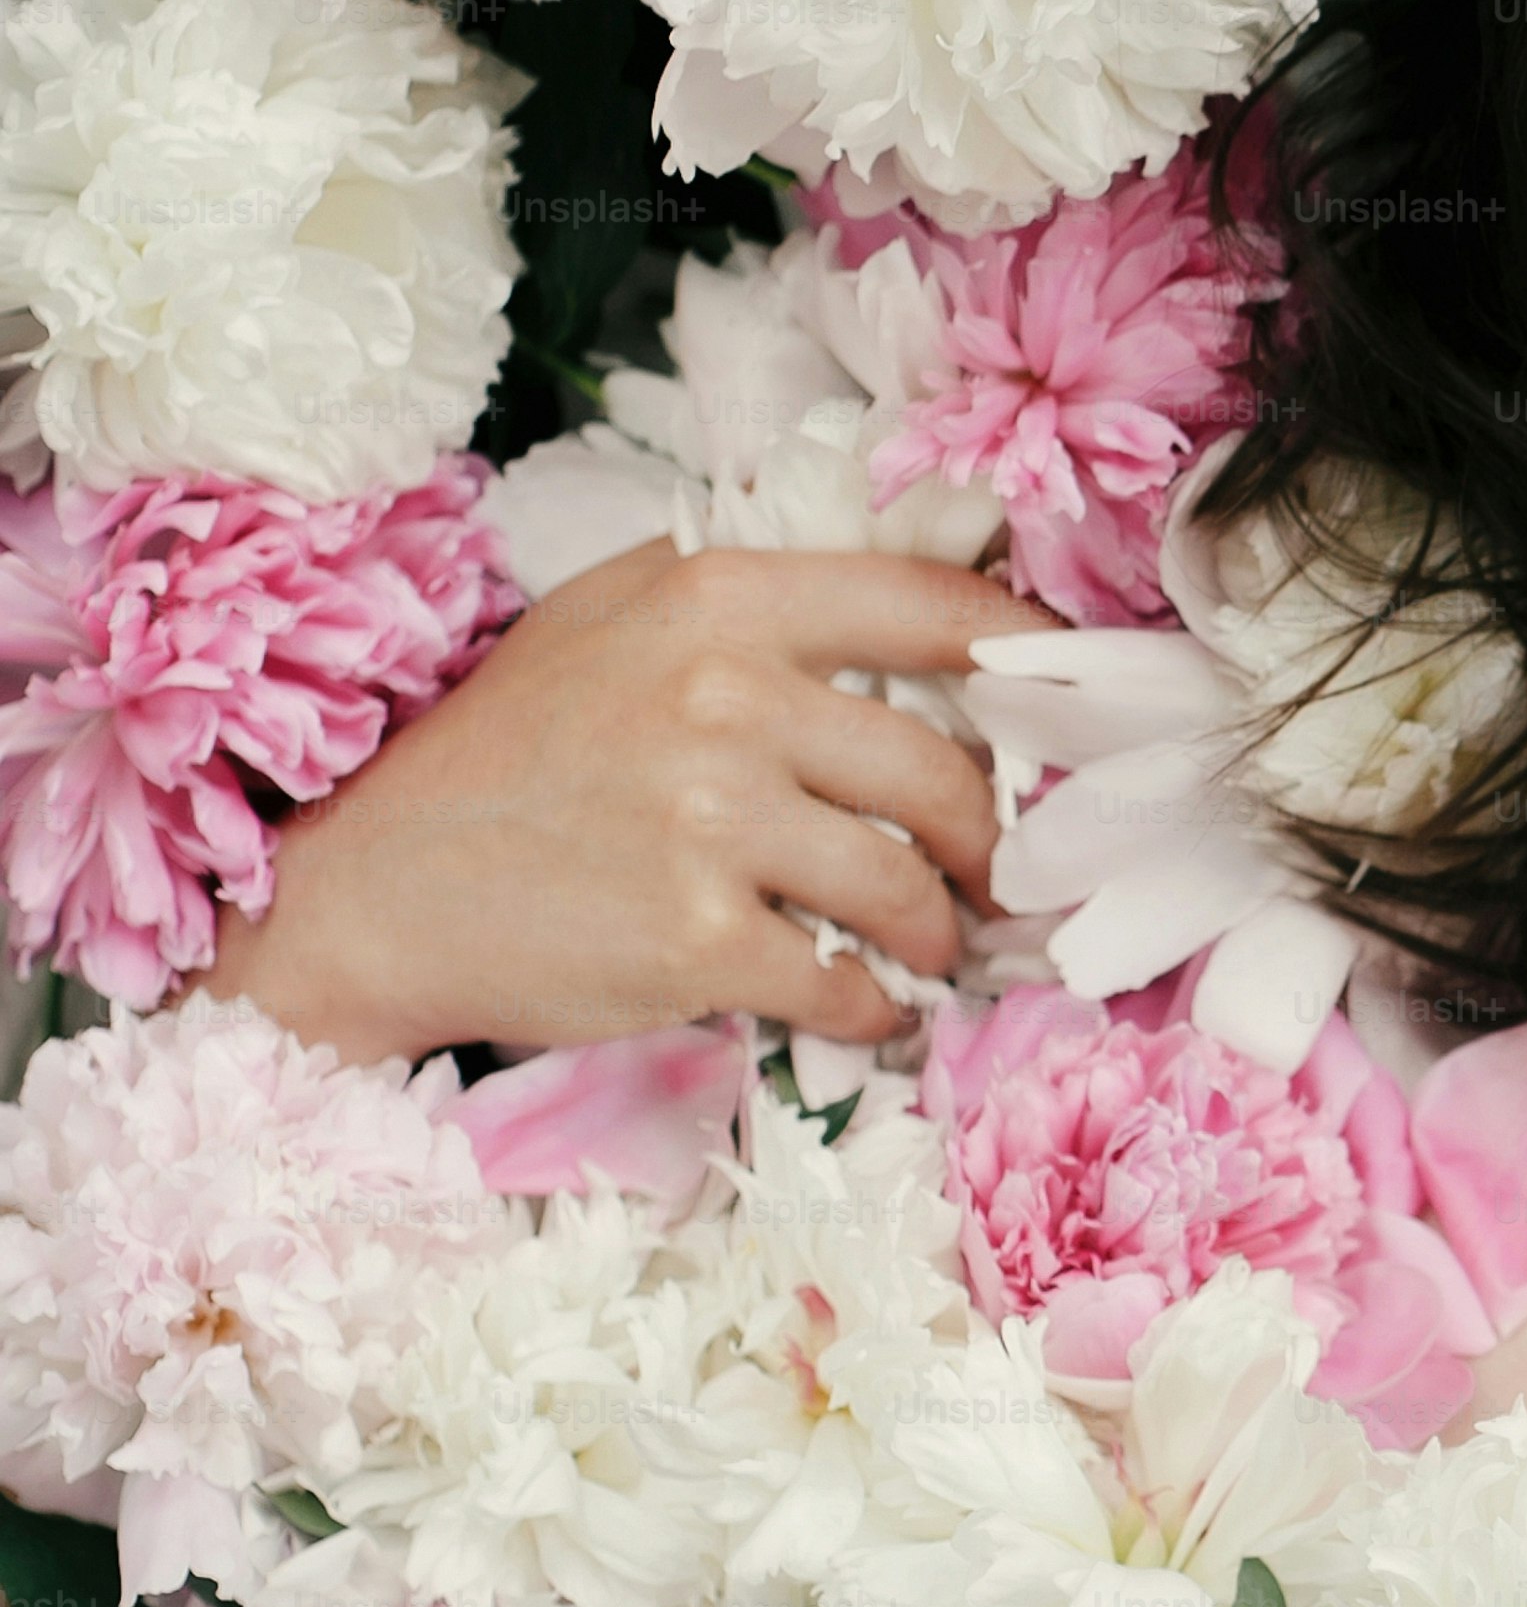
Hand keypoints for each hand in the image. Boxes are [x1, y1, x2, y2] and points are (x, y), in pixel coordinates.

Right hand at [195, 541, 1056, 1065]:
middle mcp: (724, 697)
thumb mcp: (617, 617)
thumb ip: (757, 604)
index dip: (1029, 655)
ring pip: (911, 884)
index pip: (934, 605)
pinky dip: (878, 1007)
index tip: (1069, 699)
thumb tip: (932, 605)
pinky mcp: (699, 938)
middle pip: (946, 770)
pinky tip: (873, 1007)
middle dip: (993, 837)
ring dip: (945, 930)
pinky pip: (847, 981)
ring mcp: (711, 820)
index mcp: (719, 599)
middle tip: (1001, 870)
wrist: (376, 891)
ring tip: (938, 942)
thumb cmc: (510, 748)